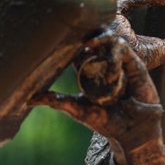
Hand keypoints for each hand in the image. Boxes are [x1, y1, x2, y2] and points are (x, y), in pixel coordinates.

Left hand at [34, 35, 164, 164]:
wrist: (133, 133)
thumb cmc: (107, 123)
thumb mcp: (78, 110)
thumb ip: (56, 102)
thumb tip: (29, 99)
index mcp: (89, 72)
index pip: (79, 50)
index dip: (72, 43)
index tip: (61, 41)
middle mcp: (104, 65)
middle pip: (96, 39)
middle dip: (87, 32)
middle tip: (77, 35)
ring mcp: (120, 64)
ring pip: (109, 39)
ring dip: (101, 41)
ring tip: (92, 45)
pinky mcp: (135, 65)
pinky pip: (123, 50)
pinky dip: (114, 57)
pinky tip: (111, 76)